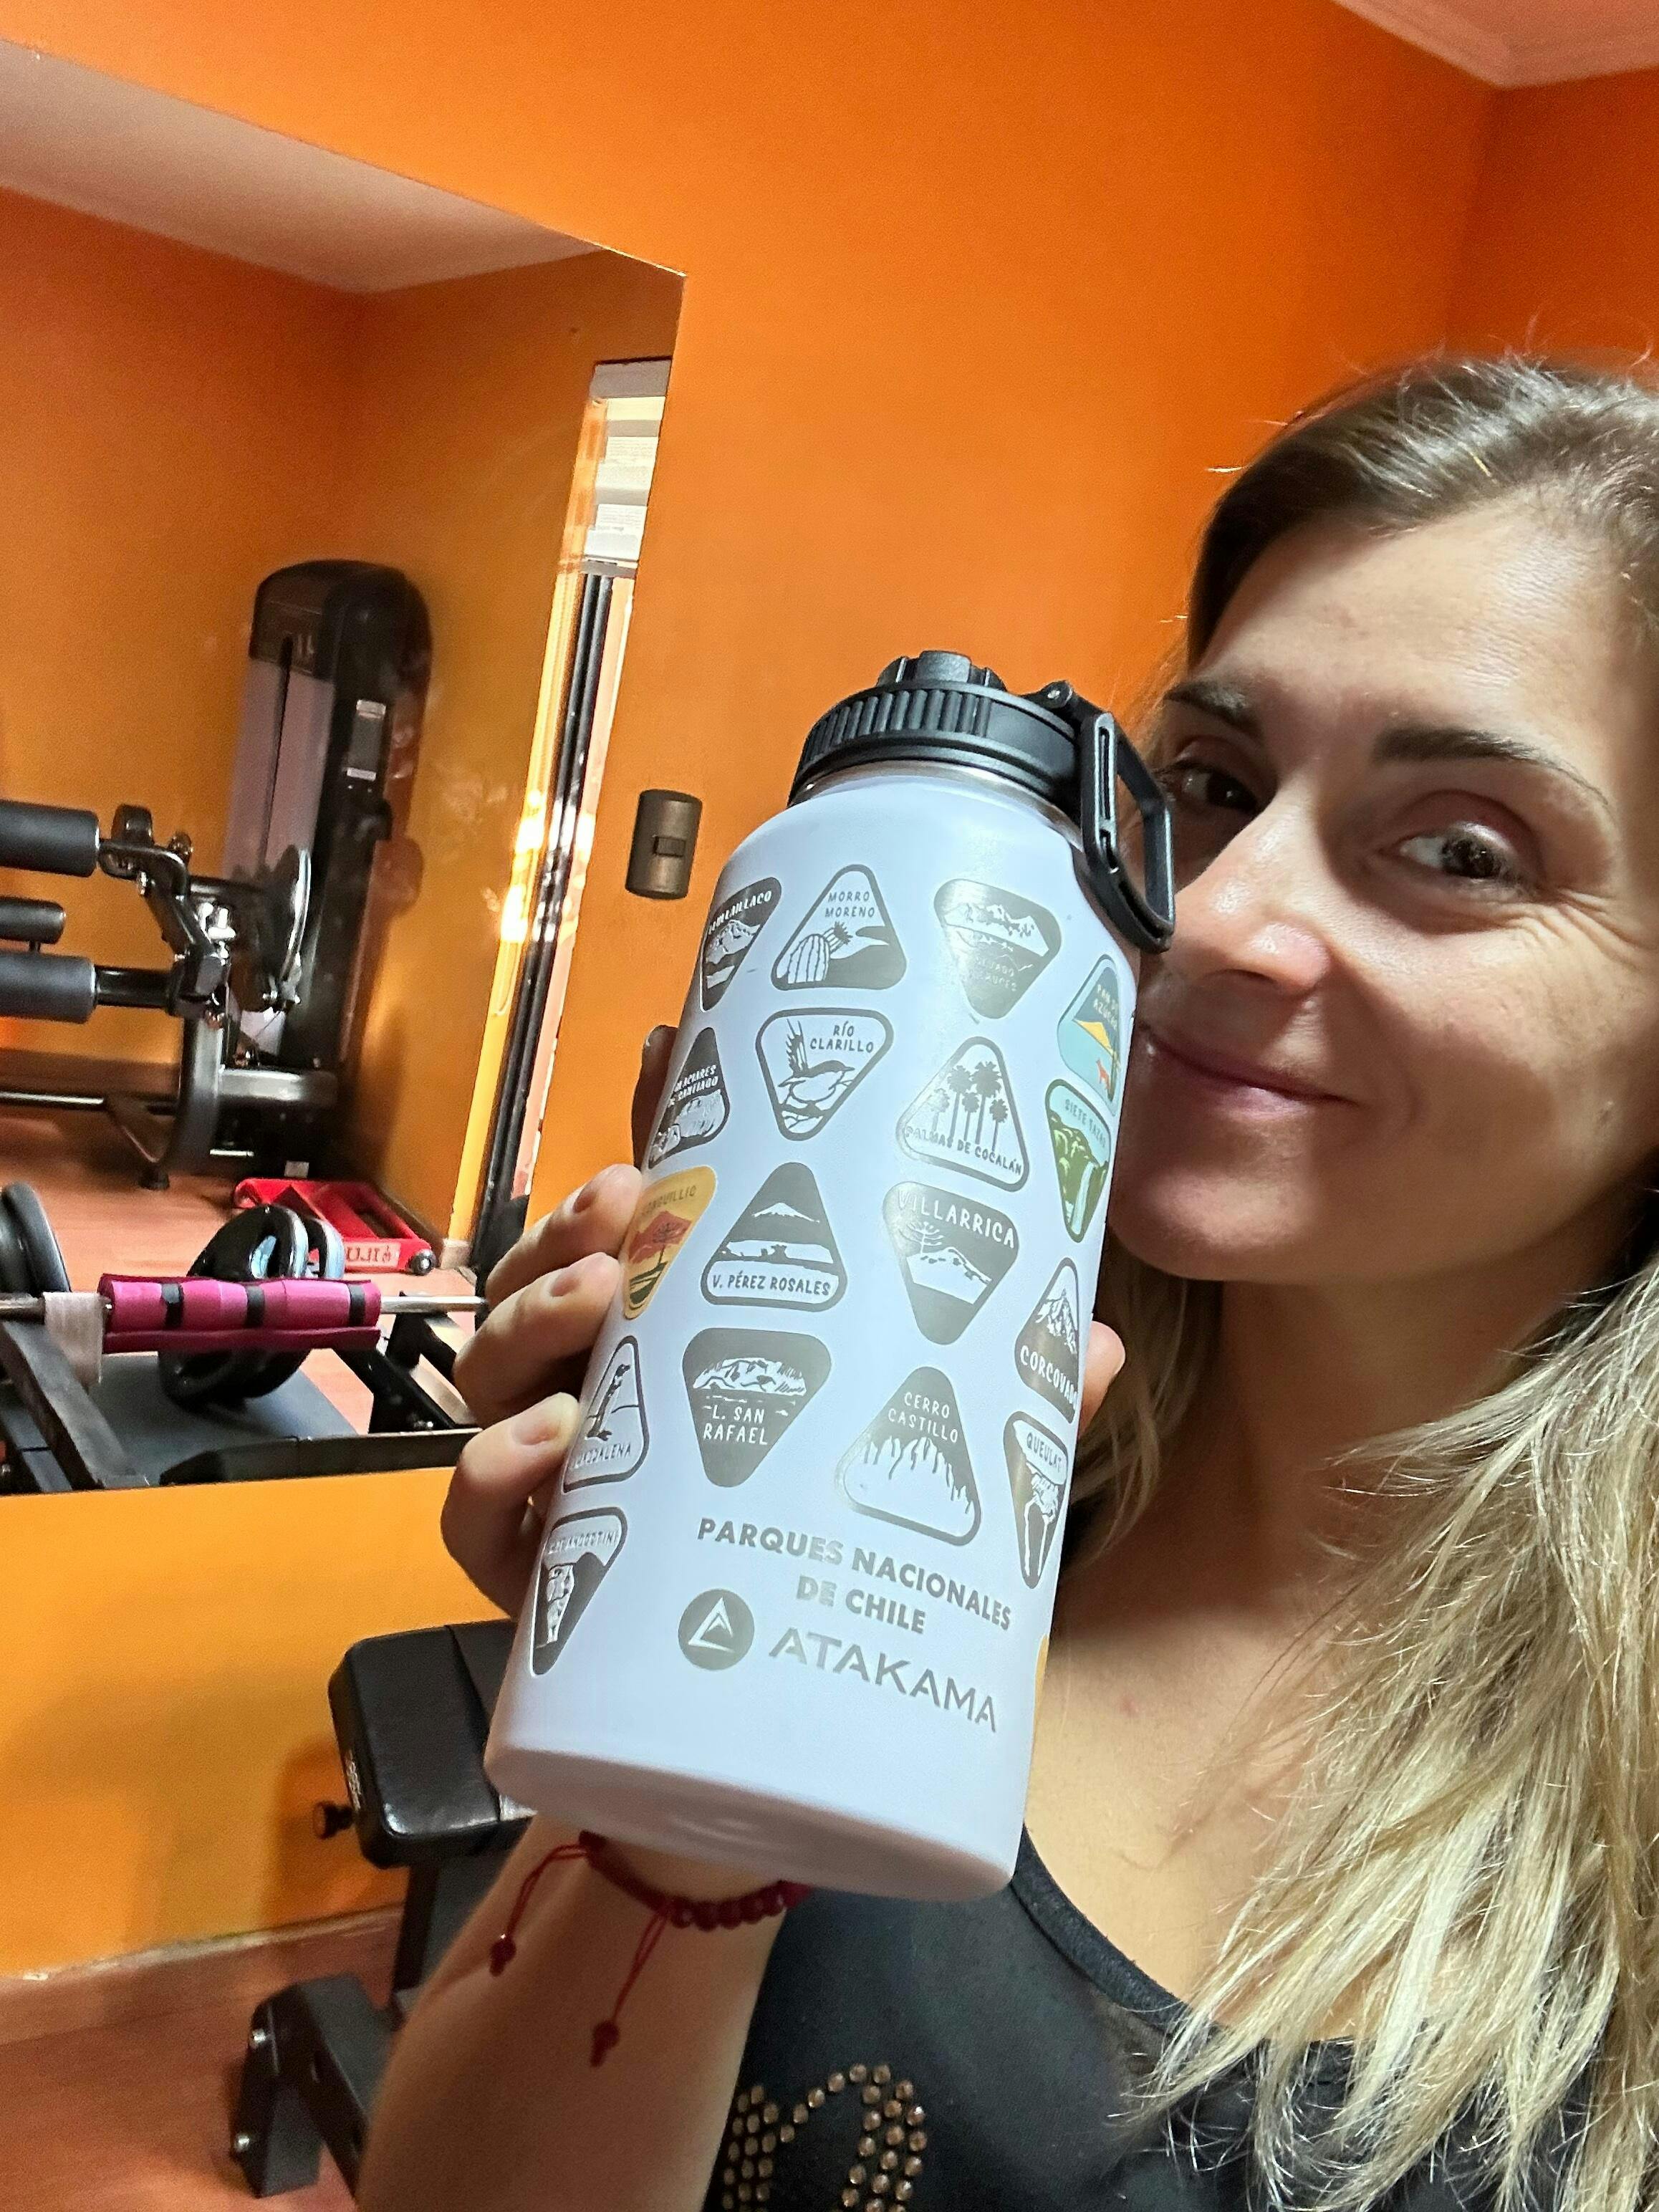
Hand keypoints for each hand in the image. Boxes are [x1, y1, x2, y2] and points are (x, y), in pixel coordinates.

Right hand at [444, 1027, 675, 1612]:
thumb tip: (675, 1036)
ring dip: (530, 1334)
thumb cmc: (733, 1461)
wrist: (755, 1627)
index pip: (555, 1256)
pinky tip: (553, 1440)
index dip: (576, 1216)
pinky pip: (470, 1517)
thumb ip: (697, 1182)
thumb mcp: (730, 1318)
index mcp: (596, 1337)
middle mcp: (551, 1395)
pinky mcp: (519, 1566)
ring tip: (597, 1308)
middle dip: (553, 1262)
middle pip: (510, 1311)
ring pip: (485, 1392)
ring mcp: (528, 1479)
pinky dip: (494, 1472)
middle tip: (620, 1234)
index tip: (627, 1185)